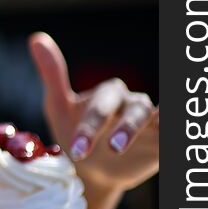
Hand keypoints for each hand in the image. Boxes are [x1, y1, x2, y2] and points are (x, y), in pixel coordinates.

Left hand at [29, 32, 158, 191]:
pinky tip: (169, 139)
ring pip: (156, 118)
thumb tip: (36, 38)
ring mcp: (149, 123)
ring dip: (149, 131)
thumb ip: (53, 74)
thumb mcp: (58, 106)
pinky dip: (171, 134)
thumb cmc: (72, 132)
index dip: (90, 127)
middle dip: (125, 128)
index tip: (77, 149)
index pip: (102, 106)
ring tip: (138, 148)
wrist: (87, 169)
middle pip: (135, 109)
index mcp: (108, 94)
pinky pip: (170, 135)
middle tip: (113, 149)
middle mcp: (132, 104)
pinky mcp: (160, 143)